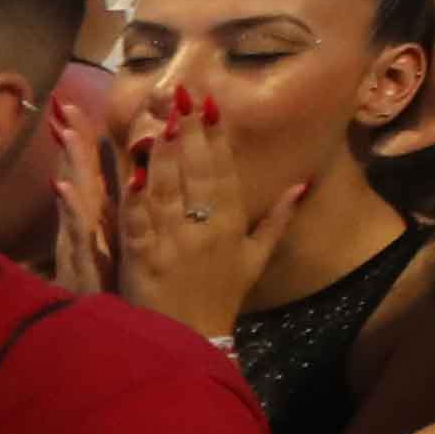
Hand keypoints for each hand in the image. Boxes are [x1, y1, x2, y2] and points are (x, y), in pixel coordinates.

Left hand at [97, 77, 291, 342]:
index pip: (223, 171)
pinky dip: (135, 193)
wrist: (190, 339)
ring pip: (167, 186)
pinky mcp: (142, 254)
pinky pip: (139, 217)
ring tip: (161, 117)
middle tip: (182, 94)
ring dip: (164, 150)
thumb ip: (276, 220)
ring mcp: (172, 239)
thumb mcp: (256, 260)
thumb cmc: (222, 298)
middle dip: (189, 131)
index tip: (211, 105)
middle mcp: (204, 227)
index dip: (217, 137)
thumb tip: (301, 184)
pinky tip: (133, 168)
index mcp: (231, 224)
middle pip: (195, 170)